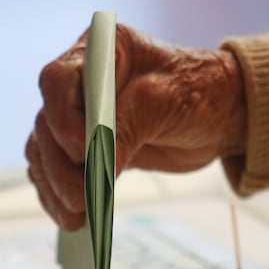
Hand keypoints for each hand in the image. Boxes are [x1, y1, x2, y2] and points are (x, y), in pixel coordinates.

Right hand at [26, 24, 246, 229]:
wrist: (222, 114)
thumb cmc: (199, 93)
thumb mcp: (163, 103)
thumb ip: (125, 128)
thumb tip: (94, 166)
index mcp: (99, 51)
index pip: (57, 81)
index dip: (63, 119)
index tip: (84, 151)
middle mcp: (81, 81)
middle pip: (48, 123)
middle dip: (60, 165)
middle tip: (81, 198)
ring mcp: (82, 115)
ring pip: (46, 151)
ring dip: (55, 187)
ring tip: (76, 217)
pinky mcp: (89, 147)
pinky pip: (60, 170)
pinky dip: (60, 194)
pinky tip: (72, 216)